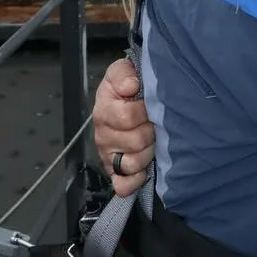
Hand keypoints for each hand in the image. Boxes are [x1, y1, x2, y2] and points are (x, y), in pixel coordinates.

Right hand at [92, 57, 154, 196]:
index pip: (127, 116)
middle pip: (134, 141)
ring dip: (147, 153)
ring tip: (151, 141)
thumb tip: (130, 86)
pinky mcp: (114, 172)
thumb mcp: (123, 71)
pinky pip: (121, 185)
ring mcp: (108, 154)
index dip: (144, 112)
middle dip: (150, 132)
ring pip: (131, 164)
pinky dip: (133, 182)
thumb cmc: (127, 86)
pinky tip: (143, 172)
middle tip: (154, 124)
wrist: (127, 99)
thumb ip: (123, 73)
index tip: (150, 105)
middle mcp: (103, 134)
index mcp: (104, 108)